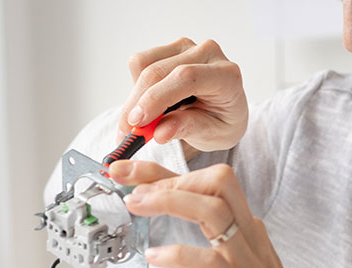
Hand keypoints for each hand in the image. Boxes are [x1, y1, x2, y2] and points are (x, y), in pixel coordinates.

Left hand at [110, 160, 341, 267]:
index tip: (124, 171)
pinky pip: (213, 262)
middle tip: (130, 188)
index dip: (160, 173)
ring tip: (135, 207)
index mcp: (242, 236)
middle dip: (169, 176)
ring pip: (215, 209)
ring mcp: (251, 265)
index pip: (202, 189)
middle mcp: (249, 240)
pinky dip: (180, 255)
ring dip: (171, 200)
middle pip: (216, 182)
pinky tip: (156, 258)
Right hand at [118, 38, 248, 156]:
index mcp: (225, 75)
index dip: (157, 98)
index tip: (137, 122)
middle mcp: (207, 54)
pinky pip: (140, 64)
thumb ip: (186, 129)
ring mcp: (187, 47)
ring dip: (135, 97)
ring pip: (143, 65)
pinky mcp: (169, 48)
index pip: (186, 77)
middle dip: (137, 104)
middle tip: (126, 133)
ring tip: (143, 123)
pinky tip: (151, 104)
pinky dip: (137, 87)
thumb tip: (159, 133)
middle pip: (158, 72)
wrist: (225, 110)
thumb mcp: (211, 134)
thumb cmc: (222, 123)